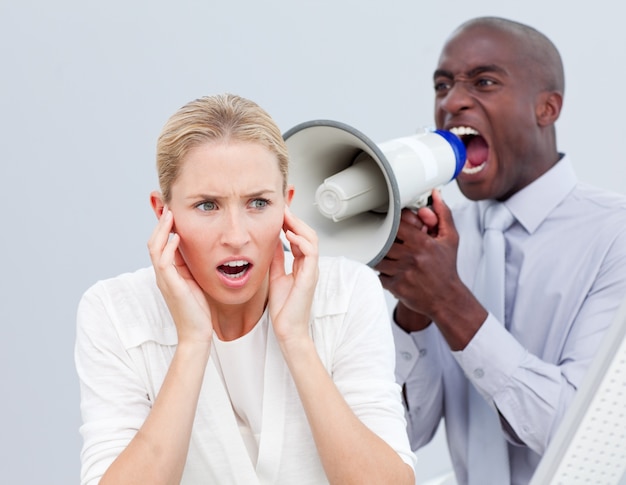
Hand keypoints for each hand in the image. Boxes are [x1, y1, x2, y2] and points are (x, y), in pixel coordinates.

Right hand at [147, 208, 212, 344]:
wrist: (197, 334)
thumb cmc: (199, 310)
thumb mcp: (197, 282)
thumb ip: (195, 267)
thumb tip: (205, 250)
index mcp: (169, 272)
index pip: (162, 242)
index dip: (165, 226)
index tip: (173, 209)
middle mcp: (163, 273)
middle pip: (154, 241)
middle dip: (160, 222)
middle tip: (167, 204)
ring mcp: (164, 279)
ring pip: (155, 248)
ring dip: (162, 229)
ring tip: (170, 214)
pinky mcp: (170, 285)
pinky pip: (163, 262)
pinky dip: (168, 247)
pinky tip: (177, 236)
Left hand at [268, 207, 318, 345]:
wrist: (288, 329)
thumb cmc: (284, 308)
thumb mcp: (275, 276)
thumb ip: (276, 259)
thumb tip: (271, 242)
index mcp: (301, 265)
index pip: (300, 237)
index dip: (291, 223)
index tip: (280, 213)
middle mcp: (309, 265)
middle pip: (308, 234)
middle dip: (295, 219)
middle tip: (283, 209)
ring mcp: (311, 270)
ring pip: (312, 239)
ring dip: (299, 226)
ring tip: (286, 217)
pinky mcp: (310, 277)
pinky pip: (311, 253)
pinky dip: (302, 241)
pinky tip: (290, 235)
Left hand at [375, 190, 461, 320]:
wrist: (446, 298)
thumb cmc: (446, 268)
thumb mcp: (450, 238)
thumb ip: (443, 214)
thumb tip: (436, 194)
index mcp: (422, 243)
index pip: (395, 225)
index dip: (389, 224)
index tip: (388, 225)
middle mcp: (411, 257)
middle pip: (383, 242)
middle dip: (382, 241)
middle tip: (381, 239)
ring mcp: (402, 273)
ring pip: (378, 258)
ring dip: (378, 255)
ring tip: (382, 254)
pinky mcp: (396, 286)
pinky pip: (378, 275)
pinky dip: (379, 272)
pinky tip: (386, 269)